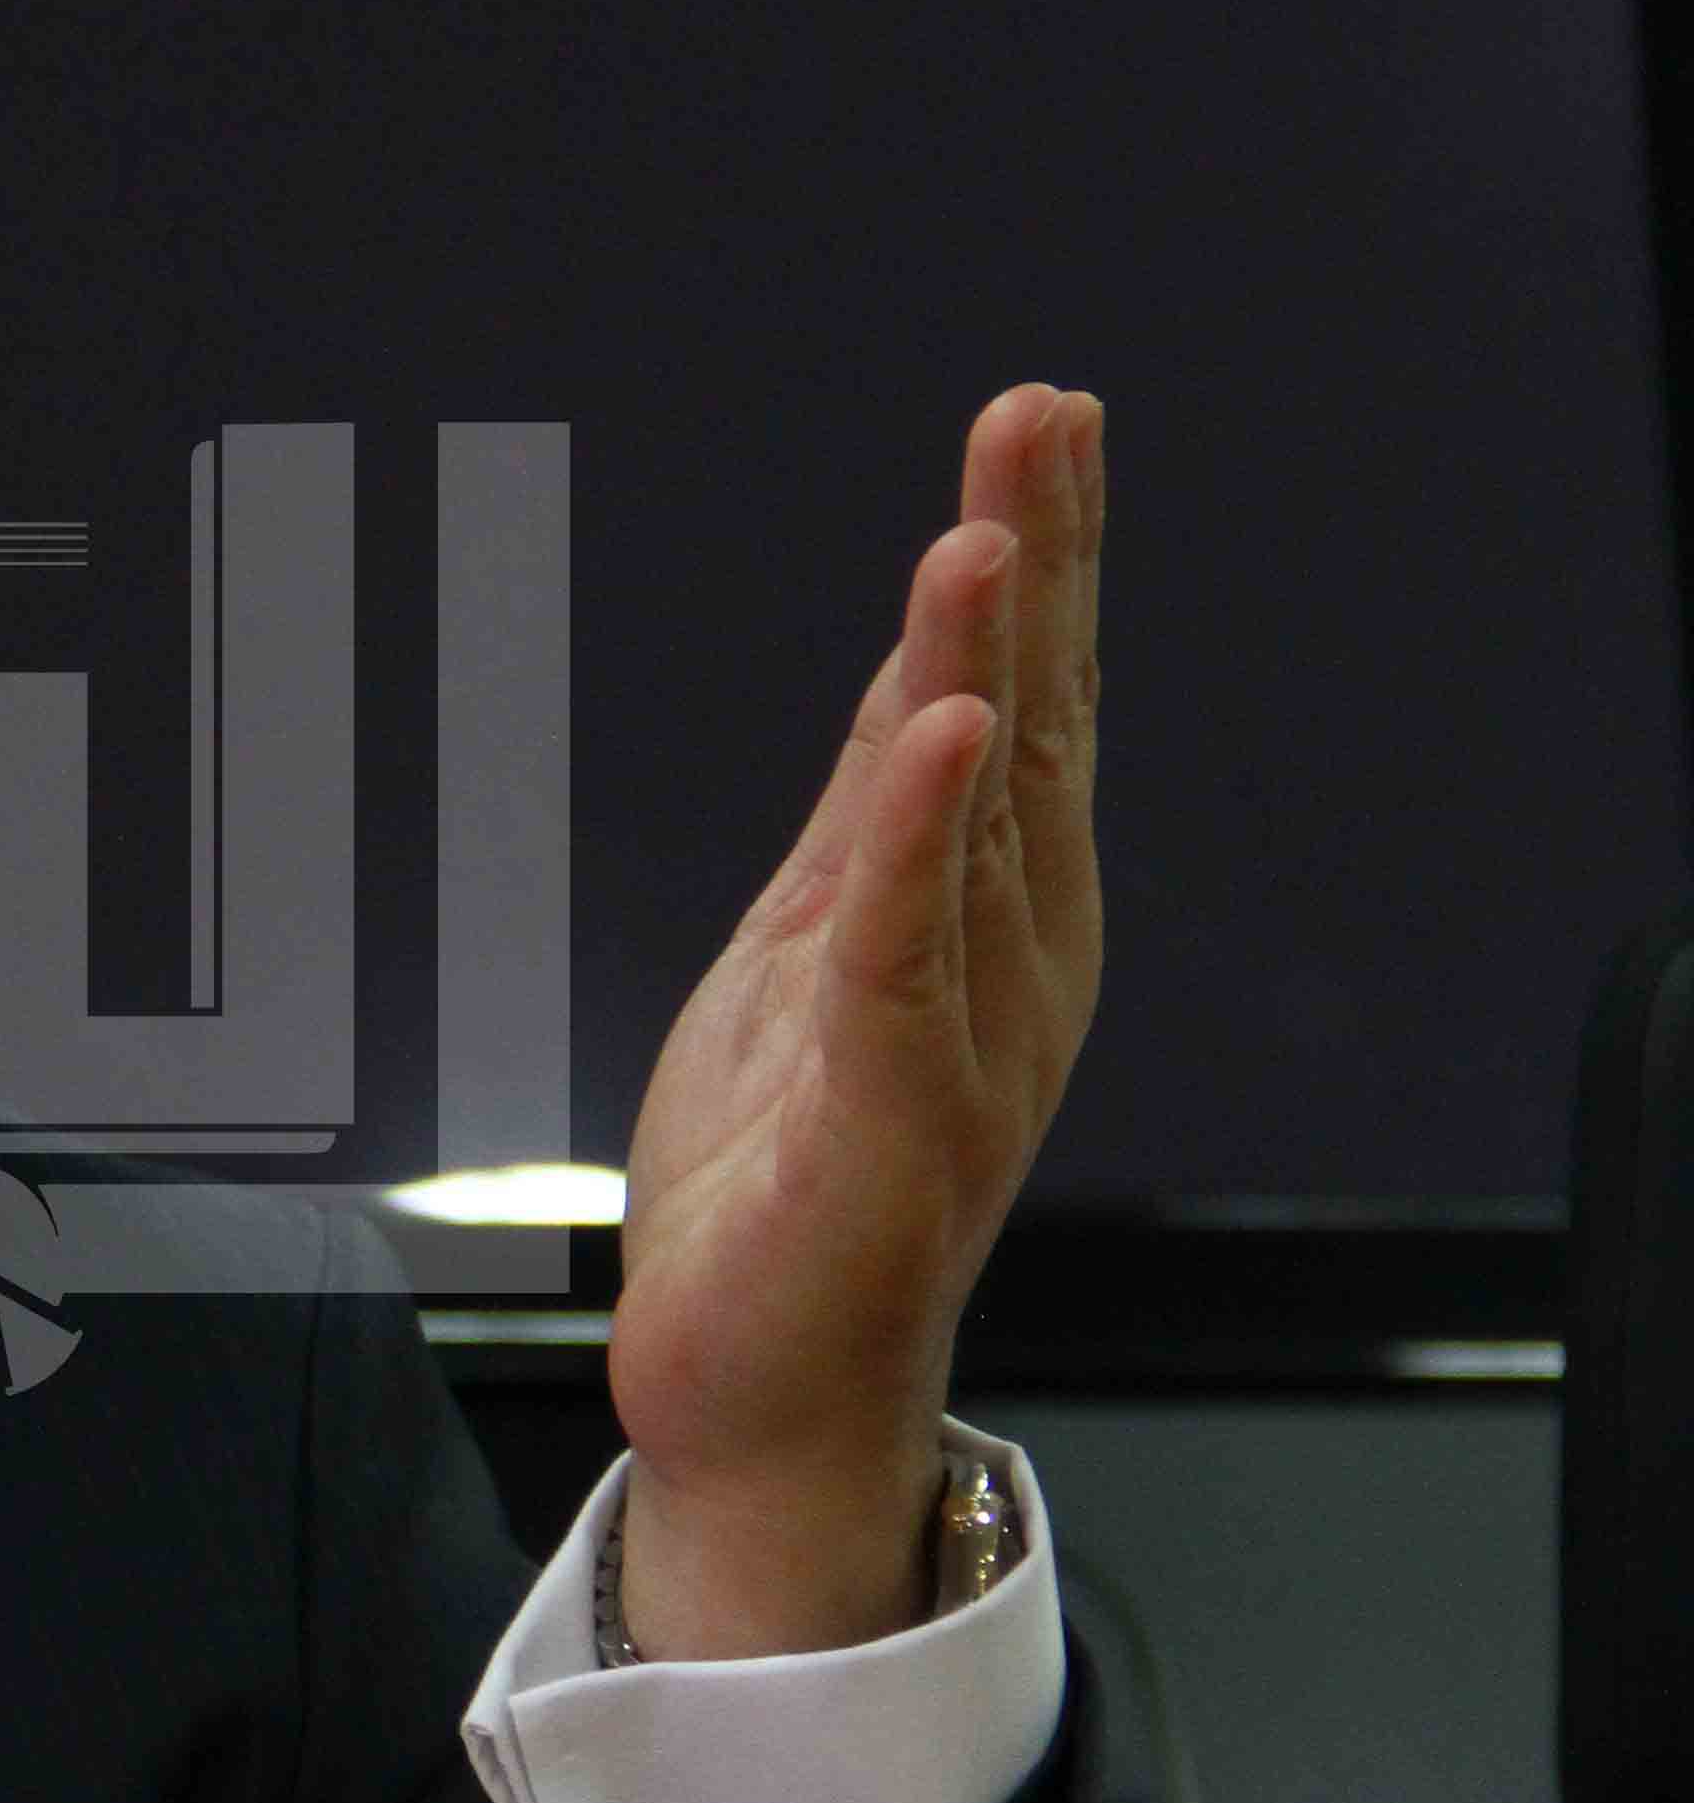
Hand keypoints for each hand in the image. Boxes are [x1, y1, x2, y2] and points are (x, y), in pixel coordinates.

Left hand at [608, 383, 1104, 1655]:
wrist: (760, 1388)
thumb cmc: (786, 1182)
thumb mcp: (813, 951)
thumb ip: (875, 823)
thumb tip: (926, 672)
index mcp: (988, 920)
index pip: (1017, 703)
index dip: (1030, 561)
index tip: (1035, 424)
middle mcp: (1008, 962)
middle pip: (1030, 725)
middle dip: (1034, 565)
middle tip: (1041, 414)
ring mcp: (962, 1037)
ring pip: (975, 815)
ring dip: (980, 664)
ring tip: (982, 531)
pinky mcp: (891, 1110)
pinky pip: (905, 946)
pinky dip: (924, 834)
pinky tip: (949, 729)